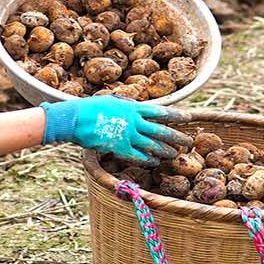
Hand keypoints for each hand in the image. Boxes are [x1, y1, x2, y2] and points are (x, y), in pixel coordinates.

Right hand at [42, 96, 189, 163]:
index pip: (162, 111)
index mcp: (134, 107)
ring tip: (174, 154)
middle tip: (188, 142)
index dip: (177, 116)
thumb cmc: (91, 107)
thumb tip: (140, 108)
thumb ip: (129, 106)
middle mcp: (134, 121)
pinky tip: (155, 162)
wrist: (75, 118)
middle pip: (162, 130)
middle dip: (177, 137)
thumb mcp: (114, 101)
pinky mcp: (119, 148)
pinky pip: (138, 156)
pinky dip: (148, 159)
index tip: (189, 118)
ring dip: (165, 150)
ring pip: (153, 145)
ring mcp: (128, 135)